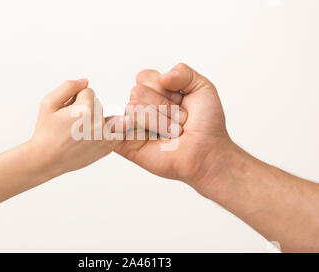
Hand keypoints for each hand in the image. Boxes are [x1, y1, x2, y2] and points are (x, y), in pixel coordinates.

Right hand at [28, 79, 113, 178]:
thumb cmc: (46, 132)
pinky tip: (88, 138)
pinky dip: (103, 132)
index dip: (75, 99)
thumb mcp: (49, 103)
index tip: (67, 112)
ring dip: (95, 120)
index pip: (88, 91)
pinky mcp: (108, 147)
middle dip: (86, 109)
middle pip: (98, 104)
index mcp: (85, 110)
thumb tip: (86, 81)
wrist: (47, 159)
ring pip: (105, 116)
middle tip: (71, 123)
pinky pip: (111, 130)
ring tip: (79, 131)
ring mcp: (106, 137)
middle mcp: (99, 123)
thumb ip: (68, 87)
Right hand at [114, 63, 232, 192]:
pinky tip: (136, 130)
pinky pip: (111, 129)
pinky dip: (118, 125)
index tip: (182, 102)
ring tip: (172, 133)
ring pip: (133, 108)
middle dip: (164, 106)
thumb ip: (183, 72)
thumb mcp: (202, 87)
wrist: (208, 152)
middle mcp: (140, 107)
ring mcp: (132, 126)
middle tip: (179, 121)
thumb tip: (162, 77)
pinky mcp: (126, 146)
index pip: (144, 77)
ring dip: (160, 121)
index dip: (166, 88)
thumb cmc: (206, 124)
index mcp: (153, 92)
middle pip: (137, 91)